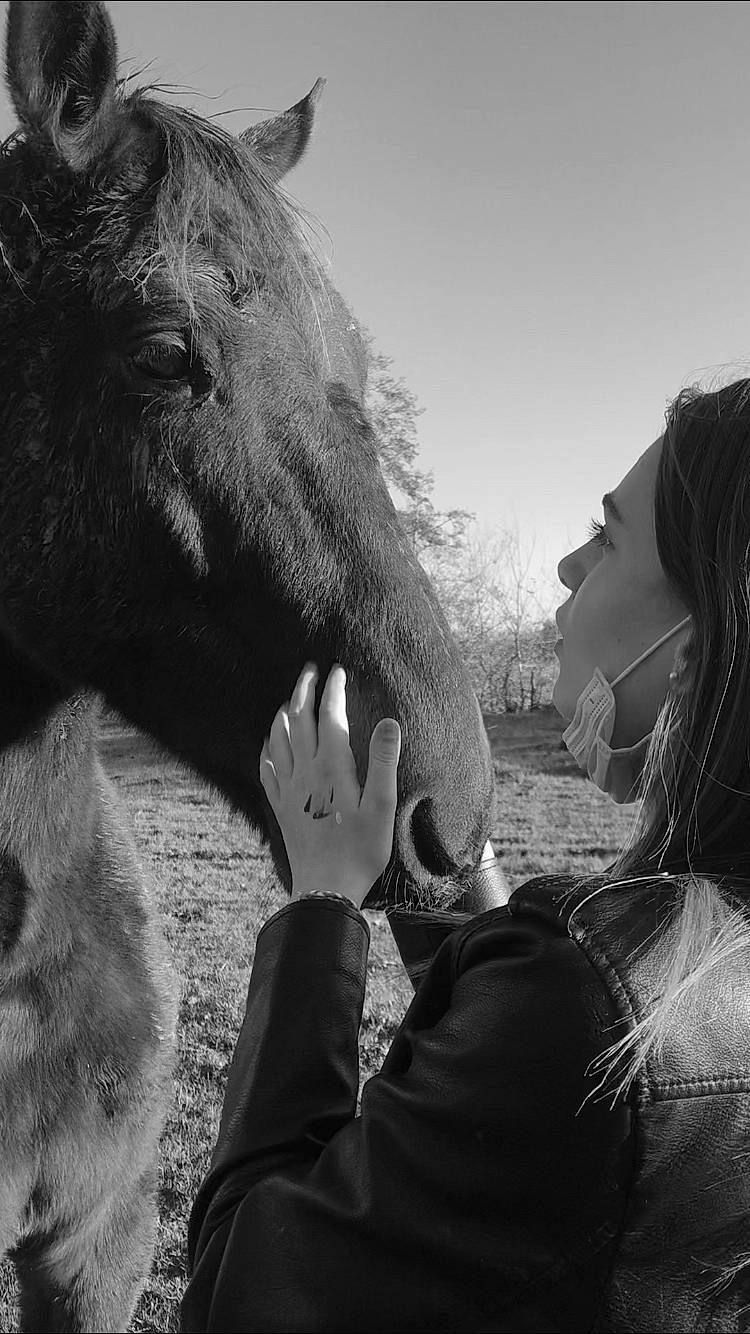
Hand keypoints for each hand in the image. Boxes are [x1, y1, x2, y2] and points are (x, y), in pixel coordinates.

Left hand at [259, 662, 401, 908]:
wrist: (325, 889)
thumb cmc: (360, 850)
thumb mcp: (382, 806)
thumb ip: (383, 761)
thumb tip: (389, 721)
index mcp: (331, 767)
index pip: (330, 715)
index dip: (333, 689)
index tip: (338, 670)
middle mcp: (304, 772)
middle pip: (298, 719)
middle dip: (303, 690)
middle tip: (309, 670)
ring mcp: (288, 789)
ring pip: (278, 739)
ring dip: (283, 713)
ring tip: (289, 699)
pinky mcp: (280, 807)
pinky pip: (267, 767)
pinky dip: (268, 746)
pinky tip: (270, 744)